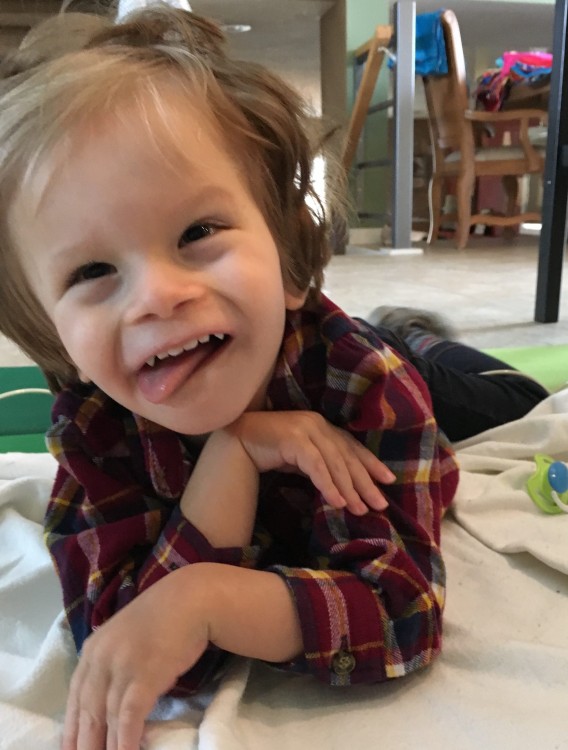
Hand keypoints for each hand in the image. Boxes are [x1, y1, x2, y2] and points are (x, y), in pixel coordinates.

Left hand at [62, 569, 208, 749]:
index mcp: (93, 650)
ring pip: (105, 718)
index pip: (74, 699)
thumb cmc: (163, 619)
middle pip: (86, 712)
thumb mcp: (126, 639)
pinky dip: (125, 741)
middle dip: (84, 745)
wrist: (192, 598)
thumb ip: (114, 667)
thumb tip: (111, 704)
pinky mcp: (144, 675)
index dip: (71, 730)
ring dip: (104, 748)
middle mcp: (100, 659)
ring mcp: (122, 666)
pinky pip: (128, 716)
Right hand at [227, 411, 394, 515]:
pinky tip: (336, 501)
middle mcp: (317, 423)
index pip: (351, 446)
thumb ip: (321, 465)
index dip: (370, 464)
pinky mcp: (293, 439)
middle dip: (365, 482)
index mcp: (322, 425)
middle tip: (380, 504)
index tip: (387, 481)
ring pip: (334, 462)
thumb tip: (346, 489)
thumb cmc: (269, 451)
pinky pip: (315, 466)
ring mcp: (305, 429)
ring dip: (348, 488)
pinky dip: (327, 484)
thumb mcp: (301, 458)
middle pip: (347, 456)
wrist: (236, 442)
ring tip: (359, 509)